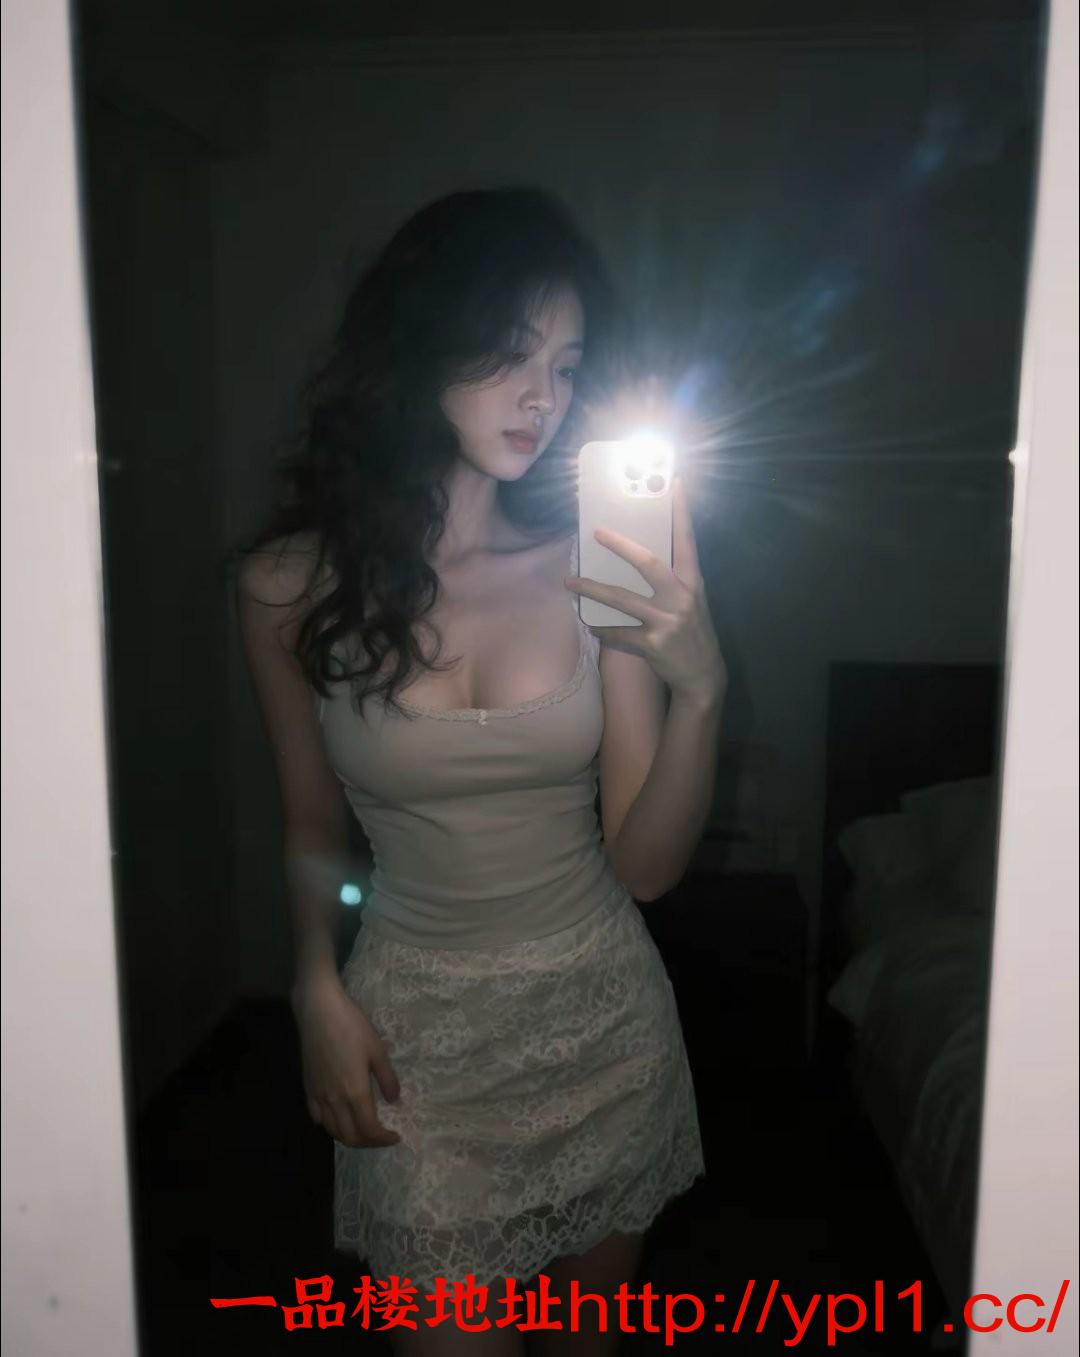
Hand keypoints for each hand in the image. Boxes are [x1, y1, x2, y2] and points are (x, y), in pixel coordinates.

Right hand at [292, 976, 402, 1148]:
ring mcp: (318, 1095)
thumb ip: (387, 1078)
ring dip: (349, 1136)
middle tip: (381, 1135)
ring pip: (332, 1130)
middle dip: (368, 1142)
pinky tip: (338, 1116)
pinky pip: (317, 1117)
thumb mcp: (377, 1050)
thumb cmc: (352, 1026)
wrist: (319, 1011)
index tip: (394, 1136)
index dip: (383, 1139)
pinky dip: (330, 1125)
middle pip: (350, 1137)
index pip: (369, 1130)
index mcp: (355, 1092)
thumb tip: (395, 1100)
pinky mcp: (307, 1087)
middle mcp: (334, 1100)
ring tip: (363, 1129)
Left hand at [565, 475, 727, 704]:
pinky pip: (618, 633)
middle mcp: (681, 598)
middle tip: (596, 531)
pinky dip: (601, 628)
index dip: (680, 511)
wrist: (703, 675)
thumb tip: (637, 554)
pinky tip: (589, 623)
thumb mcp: (690, 601)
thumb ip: (671, 579)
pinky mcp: (652, 645)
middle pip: (648, 563)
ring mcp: (667, 622)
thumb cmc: (692, 631)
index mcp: (692, 582)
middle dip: (621, 545)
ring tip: (569, 582)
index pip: (686, 539)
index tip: (673, 482)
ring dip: (592, 589)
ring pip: (622, 600)